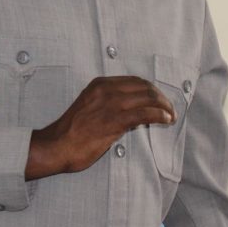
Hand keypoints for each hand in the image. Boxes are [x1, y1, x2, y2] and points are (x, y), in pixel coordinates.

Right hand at [25, 76, 174, 180]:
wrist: (56, 146)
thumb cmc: (71, 132)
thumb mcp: (89, 107)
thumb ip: (108, 103)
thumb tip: (130, 110)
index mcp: (99, 84)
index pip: (134, 81)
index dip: (151, 89)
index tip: (159, 99)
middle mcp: (106, 89)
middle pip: (144, 87)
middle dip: (161, 97)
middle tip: (169, 108)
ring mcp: (110, 104)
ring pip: (147, 98)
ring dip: (164, 106)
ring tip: (171, 115)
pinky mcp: (114, 120)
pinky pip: (144, 113)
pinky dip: (159, 115)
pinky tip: (166, 120)